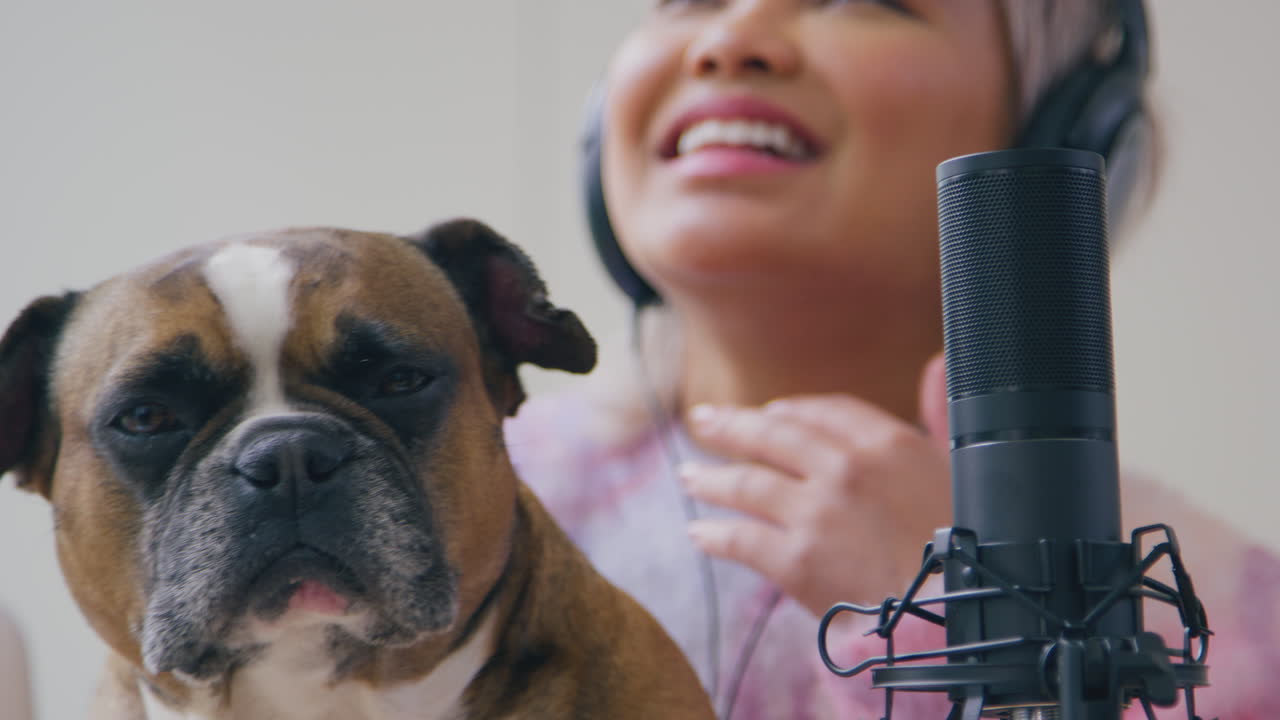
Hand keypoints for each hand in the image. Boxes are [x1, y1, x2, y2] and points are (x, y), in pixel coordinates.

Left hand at [681, 353, 950, 616]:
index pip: (821, 411)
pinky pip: (742, 539)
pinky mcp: (797, 560)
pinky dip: (715, 535)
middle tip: (703, 421)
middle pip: (772, 436)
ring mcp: (816, 513)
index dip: (789, 411)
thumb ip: (938, 414)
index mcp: (886, 442)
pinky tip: (699, 532)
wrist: (964, 613)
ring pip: (747, 484)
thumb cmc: (971, 545)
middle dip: (731, 427)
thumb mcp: (962, 468)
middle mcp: (845, 468)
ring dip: (711, 479)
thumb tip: (934, 365)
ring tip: (689, 477)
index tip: (768, 414)